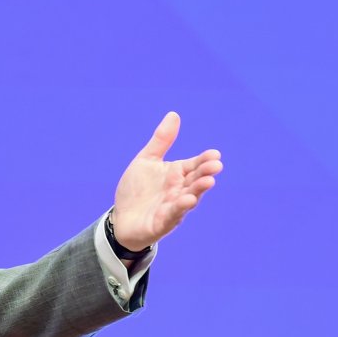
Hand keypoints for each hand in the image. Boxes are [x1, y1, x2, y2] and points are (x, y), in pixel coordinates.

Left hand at [111, 112, 221, 250]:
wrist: (121, 218)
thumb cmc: (137, 189)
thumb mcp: (146, 161)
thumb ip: (161, 141)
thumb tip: (174, 114)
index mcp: (178, 174)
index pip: (195, 164)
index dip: (205, 160)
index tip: (215, 154)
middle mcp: (180, 190)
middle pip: (196, 180)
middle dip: (206, 173)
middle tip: (216, 165)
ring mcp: (173, 207)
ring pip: (189, 198)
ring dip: (198, 190)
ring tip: (208, 182)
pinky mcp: (163, 222)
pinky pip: (173, 215)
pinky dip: (180, 208)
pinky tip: (188, 200)